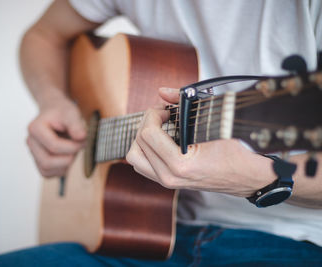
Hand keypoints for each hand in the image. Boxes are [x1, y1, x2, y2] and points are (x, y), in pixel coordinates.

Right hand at [27, 94, 85, 176]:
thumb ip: (76, 124)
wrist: (55, 113)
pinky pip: (48, 174)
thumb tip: (81, 137)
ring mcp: (33, 153)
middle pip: (47, 162)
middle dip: (68, 157)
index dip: (72, 146)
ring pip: (47, 170)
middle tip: (79, 147)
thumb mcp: (71, 113)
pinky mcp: (39, 162)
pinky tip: (68, 156)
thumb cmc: (62, 112)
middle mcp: (31, 142)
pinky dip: (61, 169)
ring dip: (65, 164)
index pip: (53, 146)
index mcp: (35, 128)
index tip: (84, 140)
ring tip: (73, 149)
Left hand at [126, 88, 274, 196]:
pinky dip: (145, 149)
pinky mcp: (167, 182)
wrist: (247, 176)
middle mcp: (169, 177)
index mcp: (180, 164)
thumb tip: (161, 91)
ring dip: (143, 137)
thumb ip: (184, 103)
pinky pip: (142, 165)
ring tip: (159, 126)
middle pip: (138, 143)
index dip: (154, 114)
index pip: (147, 134)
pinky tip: (160, 139)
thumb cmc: (235, 149)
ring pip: (135, 157)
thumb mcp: (213, 121)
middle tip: (164, 114)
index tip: (167, 109)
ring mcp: (167, 182)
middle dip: (147, 122)